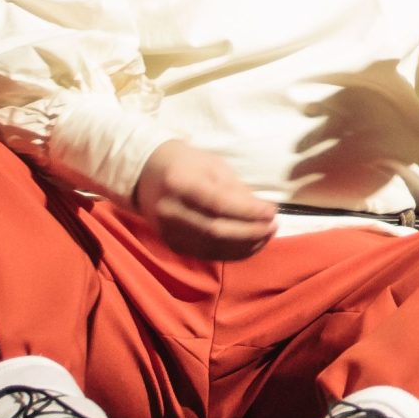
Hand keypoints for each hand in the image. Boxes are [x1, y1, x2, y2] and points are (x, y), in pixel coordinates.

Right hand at [132, 140, 276, 260]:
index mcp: (180, 183)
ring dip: (245, 246)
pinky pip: (206, 254)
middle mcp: (170, 211)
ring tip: (266, 236)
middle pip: (216, 231)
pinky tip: (249, 245)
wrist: (145, 173)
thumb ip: (235, 189)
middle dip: (250, 232)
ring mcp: (168, 231)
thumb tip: (262, 212)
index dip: (249, 212)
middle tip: (273, 226)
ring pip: (213, 248)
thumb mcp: (212, 165)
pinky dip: (231, 253)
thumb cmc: (185, 163)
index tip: (272, 211)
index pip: (220, 204)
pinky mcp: (171, 244)